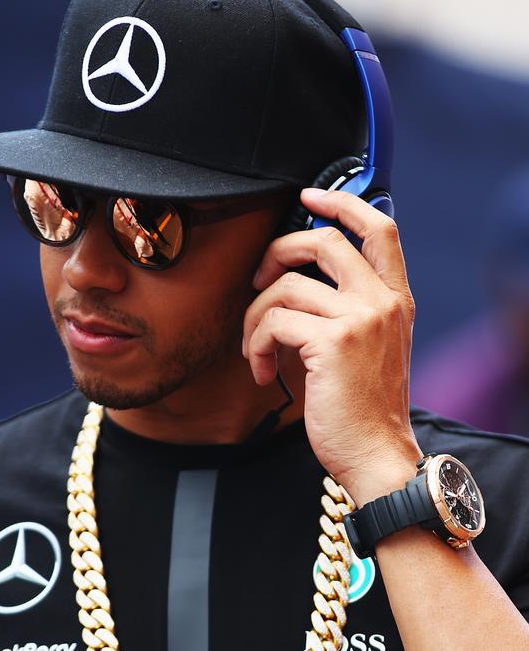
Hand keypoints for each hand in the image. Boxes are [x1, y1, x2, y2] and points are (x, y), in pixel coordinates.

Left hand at [242, 188, 422, 505]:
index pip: (379, 227)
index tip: (309, 196)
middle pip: (324, 240)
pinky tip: (262, 371)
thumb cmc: (365, 406)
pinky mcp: (331, 342)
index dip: (341, 203)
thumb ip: (351, 308)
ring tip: (254, 348)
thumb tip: (299, 280)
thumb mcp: (371, 347)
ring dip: (255, 315)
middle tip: (258, 279)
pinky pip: (273, 322)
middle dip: (277, 251)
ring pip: (285, 286)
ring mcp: (360, 319)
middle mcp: (383, 301)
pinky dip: (255, 344)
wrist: (375, 454)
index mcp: (395, 299)